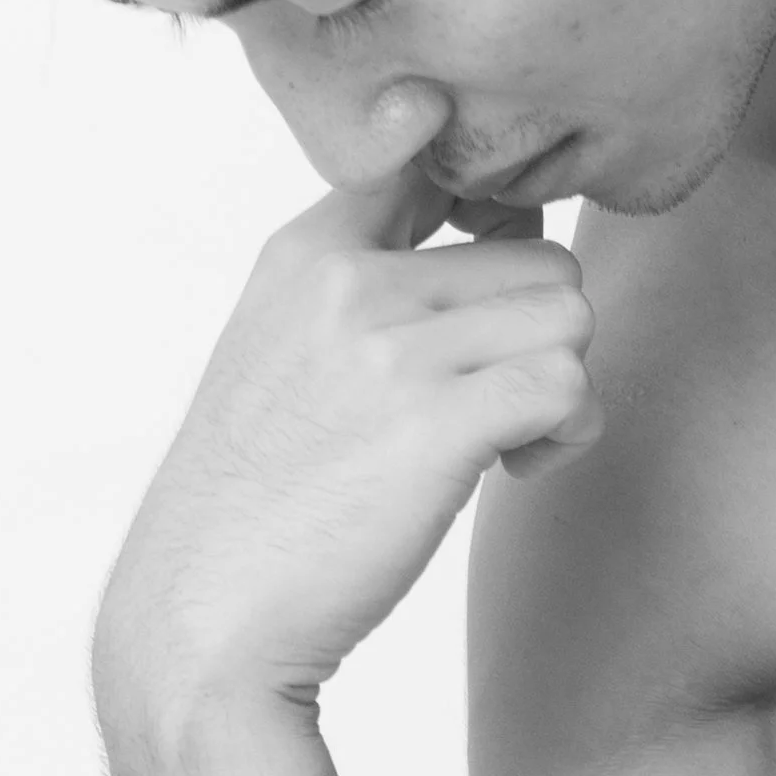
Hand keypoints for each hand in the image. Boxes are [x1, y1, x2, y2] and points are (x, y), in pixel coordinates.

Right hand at [94, 172, 599, 737]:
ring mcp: (391, 348)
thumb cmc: (257, 509)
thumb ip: (355, 299)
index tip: (487, 305)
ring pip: (567, 313)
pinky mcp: (436, 425)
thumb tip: (466, 272)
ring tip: (507, 442)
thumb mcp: (280, 359)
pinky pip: (568, 384)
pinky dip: (567, 434)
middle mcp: (350, 280)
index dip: (495, 228)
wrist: (208, 614)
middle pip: (538, 256)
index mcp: (307, 250)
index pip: (434, 161)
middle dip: (543, 338)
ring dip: (563, 386)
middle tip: (501, 408)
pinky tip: (514, 470)